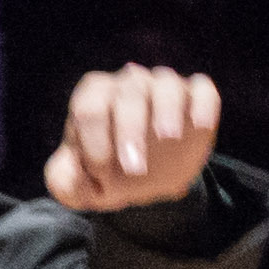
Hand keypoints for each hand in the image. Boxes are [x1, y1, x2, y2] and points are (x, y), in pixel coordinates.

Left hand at [41, 68, 226, 217]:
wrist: (138, 178)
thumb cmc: (101, 173)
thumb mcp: (76, 185)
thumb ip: (65, 181)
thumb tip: (78, 176)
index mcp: (94, 97)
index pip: (90, 107)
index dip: (94, 142)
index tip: (101, 178)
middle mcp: (128, 83)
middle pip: (128, 93)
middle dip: (130, 131)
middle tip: (134, 169)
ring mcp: (163, 87)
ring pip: (165, 83)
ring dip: (166, 110)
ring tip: (168, 137)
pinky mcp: (194, 99)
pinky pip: (202, 90)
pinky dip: (203, 104)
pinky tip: (200, 126)